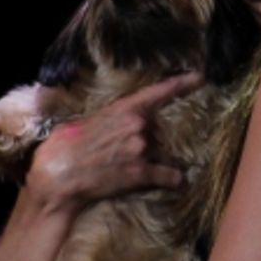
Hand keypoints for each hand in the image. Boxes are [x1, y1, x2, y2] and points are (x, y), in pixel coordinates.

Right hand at [25, 71, 204, 213]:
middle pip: (158, 131)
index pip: (160, 92)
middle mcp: (138, 127)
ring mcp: (142, 151)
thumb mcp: (83, 122)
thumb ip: (105, 120)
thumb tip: (109, 125)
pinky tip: (176, 182)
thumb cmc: (63, 147)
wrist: (58, 176)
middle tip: (131, 151)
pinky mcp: (141, 174)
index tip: (201, 77)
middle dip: (150, 140)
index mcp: (124, 108)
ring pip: (165, 154)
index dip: (183, 83)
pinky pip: (170, 176)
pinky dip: (174, 179)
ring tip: (148, 168)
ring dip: (160, 160)